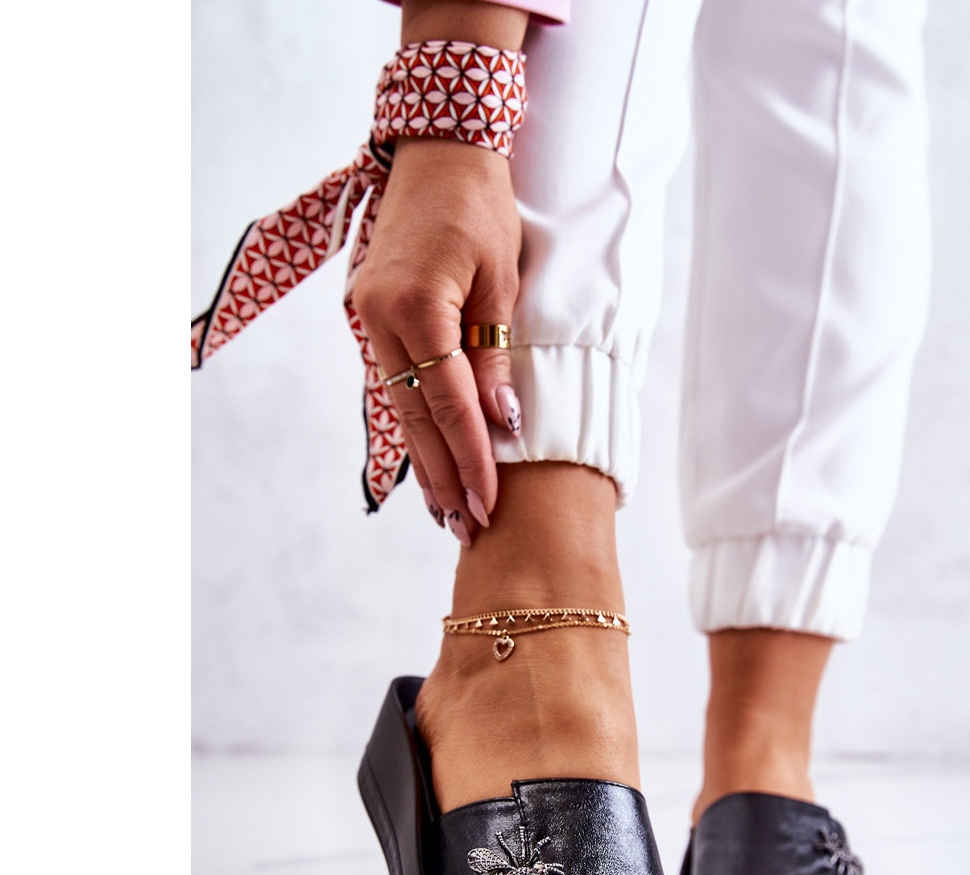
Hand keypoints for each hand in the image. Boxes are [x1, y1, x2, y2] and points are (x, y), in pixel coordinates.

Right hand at [353, 137, 521, 543]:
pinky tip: (426, 460)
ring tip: (445, 511)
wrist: (437, 152)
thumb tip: (504, 423)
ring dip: (424, 461)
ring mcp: (366, 318)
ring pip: (399, 408)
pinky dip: (413, 426)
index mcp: (418, 304)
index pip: (450, 402)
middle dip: (444, 476)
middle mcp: (380, 318)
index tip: (490, 503)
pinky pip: (392, 385)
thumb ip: (495, 355)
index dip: (472, 457)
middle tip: (466, 527)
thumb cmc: (481, 207)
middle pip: (416, 417)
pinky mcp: (368, 317)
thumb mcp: (502, 280)